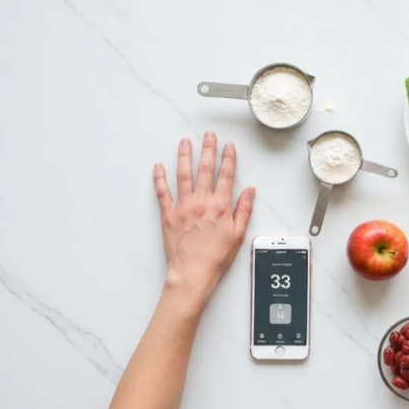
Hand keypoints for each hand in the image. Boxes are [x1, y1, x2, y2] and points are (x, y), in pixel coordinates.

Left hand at [153, 132, 254, 316]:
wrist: (192, 273)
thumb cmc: (215, 257)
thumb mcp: (238, 235)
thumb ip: (244, 210)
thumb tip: (250, 191)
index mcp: (220, 206)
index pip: (226, 175)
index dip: (228, 158)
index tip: (229, 146)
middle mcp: (201, 202)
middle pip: (205, 169)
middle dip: (208, 149)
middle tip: (208, 135)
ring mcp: (183, 206)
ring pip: (183, 174)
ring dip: (185, 156)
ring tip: (185, 142)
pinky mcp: (168, 214)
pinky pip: (162, 192)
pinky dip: (159, 178)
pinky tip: (159, 166)